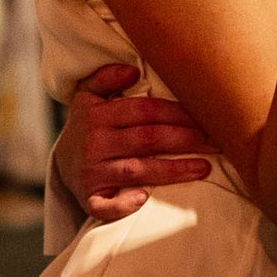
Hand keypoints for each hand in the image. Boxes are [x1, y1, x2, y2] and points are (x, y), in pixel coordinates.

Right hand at [65, 55, 212, 220]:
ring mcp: (91, 172)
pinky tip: (145, 198)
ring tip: (204, 168)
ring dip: (174, 170)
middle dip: (185, 139)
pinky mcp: (89, 199)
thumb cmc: (88, 129)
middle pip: (147, 138)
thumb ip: (106, 78)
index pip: (144, 110)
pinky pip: (106, 205)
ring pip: (138, 170)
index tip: (206, 117)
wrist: (62, 165)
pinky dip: (124, 204)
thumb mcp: (88, 97)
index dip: (178, 113)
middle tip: (215, 142)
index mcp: (96, 114)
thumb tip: (132, 71)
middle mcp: (93, 142)